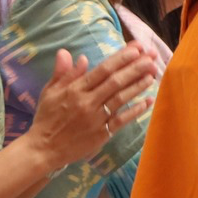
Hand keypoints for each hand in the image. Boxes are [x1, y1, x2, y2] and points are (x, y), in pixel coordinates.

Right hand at [29, 46, 157, 166]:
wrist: (44, 149)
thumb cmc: (47, 118)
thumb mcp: (49, 92)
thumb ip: (63, 73)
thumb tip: (73, 54)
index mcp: (75, 89)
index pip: (102, 69)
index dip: (121, 58)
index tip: (137, 49)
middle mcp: (87, 102)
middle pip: (116, 81)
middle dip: (136, 67)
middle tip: (152, 57)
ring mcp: (96, 118)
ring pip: (121, 98)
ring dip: (138, 85)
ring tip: (153, 73)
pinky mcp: (102, 134)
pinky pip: (122, 120)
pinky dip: (136, 110)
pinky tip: (148, 101)